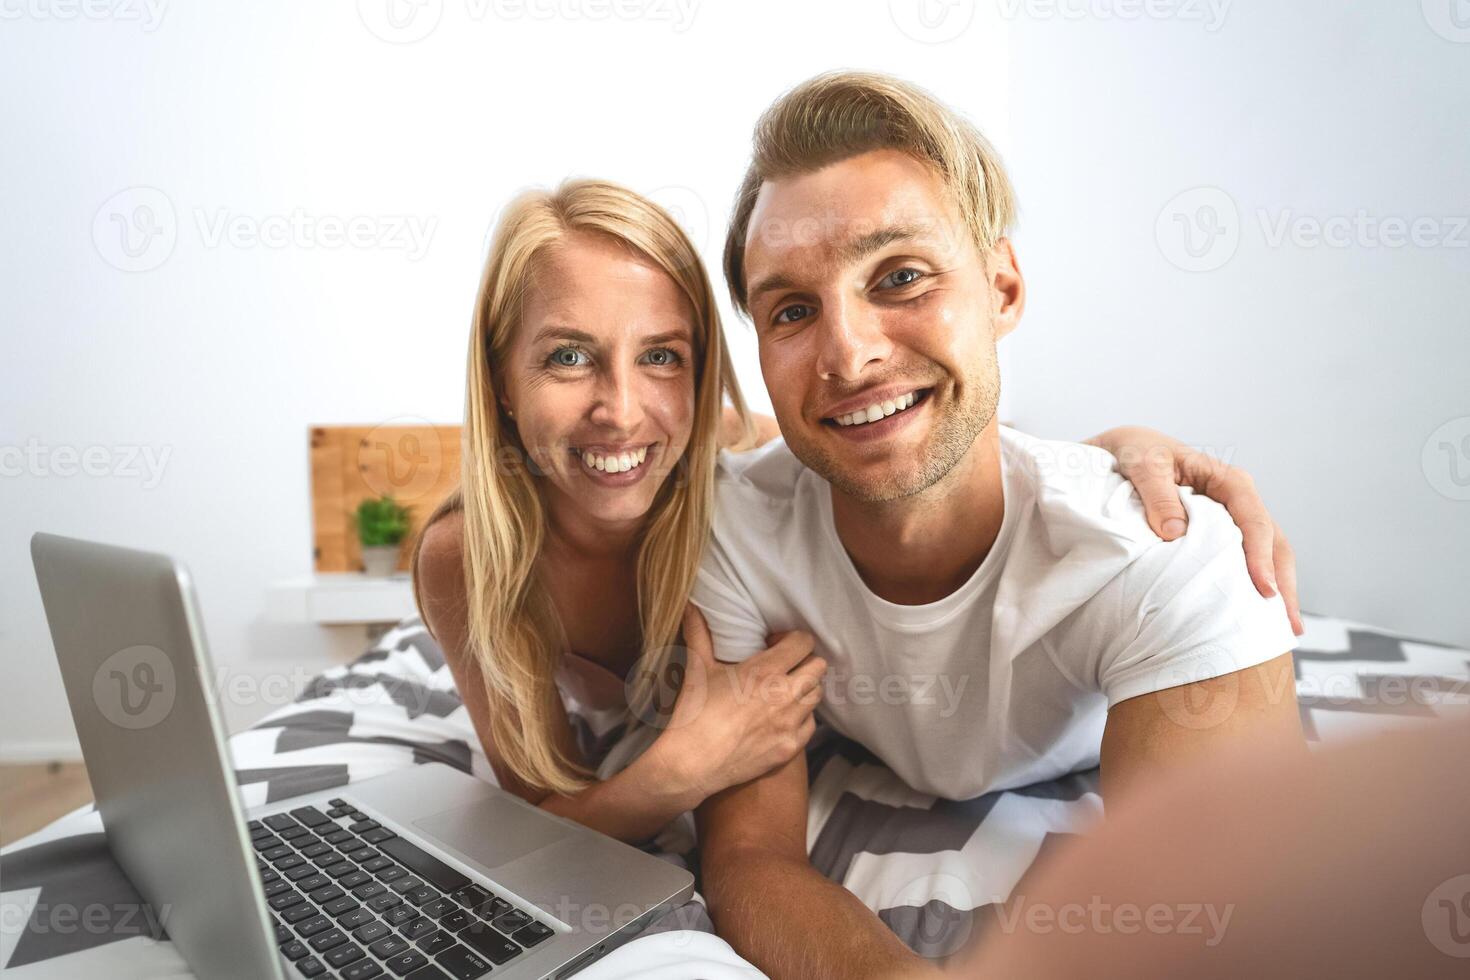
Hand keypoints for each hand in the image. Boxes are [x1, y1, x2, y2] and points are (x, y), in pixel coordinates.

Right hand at [660, 605, 825, 799]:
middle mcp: (785, 695)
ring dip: (804, 689)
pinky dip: (801, 718)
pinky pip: (810, 725)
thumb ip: (699, 634)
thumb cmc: (693, 713)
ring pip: (816, 696)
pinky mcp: (790, 747)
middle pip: (818, 667)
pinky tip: (782, 718)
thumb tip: (690, 606)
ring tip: (783, 691)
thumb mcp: (697, 669)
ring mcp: (790, 723)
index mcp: (765, 671)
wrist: (691, 764)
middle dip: (803, 662)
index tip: (774, 644)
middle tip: (783, 666)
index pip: (803, 642)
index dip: (792, 639)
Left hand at [1086, 426, 1302, 635]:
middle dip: (1283, 582)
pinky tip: (1256, 617)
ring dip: (1277, 590)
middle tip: (1286, 625)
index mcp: (1227, 480)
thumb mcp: (1143, 464)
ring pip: (1267, 555)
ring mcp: (1233, 520)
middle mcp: (1238, 501)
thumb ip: (1157, 494)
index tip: (1262, 588)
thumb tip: (1175, 533)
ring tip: (1283, 631)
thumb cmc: (1136, 454)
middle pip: (1273, 542)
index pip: (1253, 519)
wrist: (1123, 453)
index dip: (1261, 554)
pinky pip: (1243, 562)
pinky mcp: (1221, 537)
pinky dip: (1251, 587)